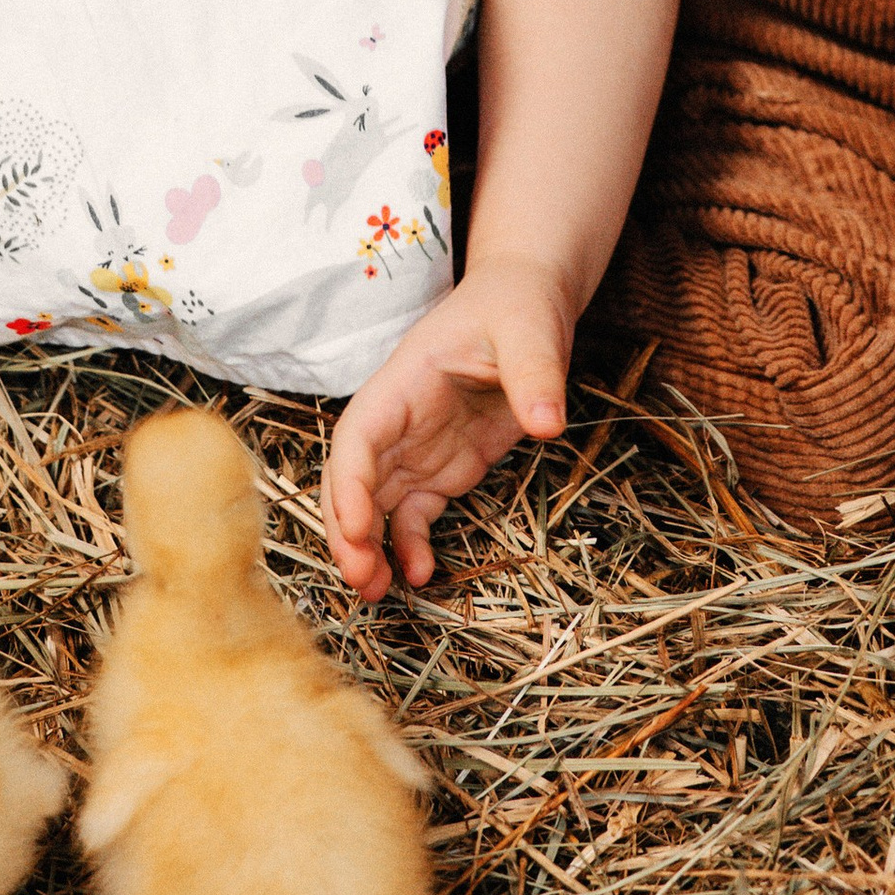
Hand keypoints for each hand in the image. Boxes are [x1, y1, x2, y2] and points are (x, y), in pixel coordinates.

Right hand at [321, 256, 574, 599]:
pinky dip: (409, 545)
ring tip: (376, 593)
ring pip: (373, 503)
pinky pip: (412, 514)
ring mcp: (416, 447)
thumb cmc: (517, 306)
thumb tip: (547, 423)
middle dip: (347, 530)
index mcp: (403, 380)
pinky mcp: (441, 468)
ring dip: (367, 547)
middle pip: (353, 478)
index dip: (350, 482)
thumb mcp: (530, 331)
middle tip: (361, 580)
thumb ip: (535, 375)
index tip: (356, 527)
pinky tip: (422, 574)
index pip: (359, 435)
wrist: (526, 302)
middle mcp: (398, 418)